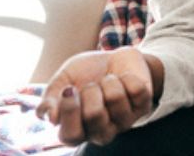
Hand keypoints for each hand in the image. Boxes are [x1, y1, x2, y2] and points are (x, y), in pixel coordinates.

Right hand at [35, 47, 156, 145]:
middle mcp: (100, 132)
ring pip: (116, 98)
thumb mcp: (62, 81)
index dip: (69, 110)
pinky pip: (136, 89)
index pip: (70, 136)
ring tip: (109, 81)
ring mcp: (124, 122)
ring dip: (109, 81)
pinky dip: (127, 76)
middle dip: (91, 90)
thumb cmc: (84, 74)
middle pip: (94, 115)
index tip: (70, 89)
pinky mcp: (143, 107)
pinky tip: (125, 79)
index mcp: (77, 131)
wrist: (113, 57)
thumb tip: (51, 117)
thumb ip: (50, 99)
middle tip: (92, 85)